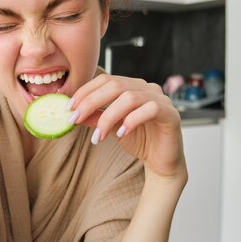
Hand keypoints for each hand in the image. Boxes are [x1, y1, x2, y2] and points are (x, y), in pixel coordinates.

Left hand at [68, 74, 185, 180]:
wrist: (161, 161)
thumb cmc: (138, 140)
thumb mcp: (110, 127)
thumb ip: (95, 117)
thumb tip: (71, 112)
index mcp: (131, 86)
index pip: (105, 80)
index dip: (85, 92)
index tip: (69, 108)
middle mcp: (146, 88)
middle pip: (115, 85)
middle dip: (91, 102)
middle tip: (75, 118)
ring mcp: (160, 98)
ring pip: (130, 97)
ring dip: (109, 116)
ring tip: (99, 135)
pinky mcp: (171, 113)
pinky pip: (151, 108)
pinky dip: (132, 120)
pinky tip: (122, 133)